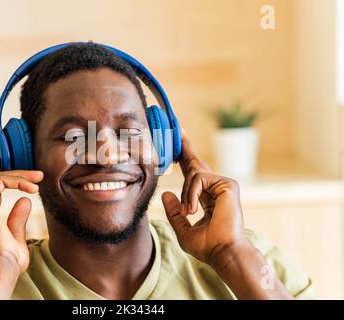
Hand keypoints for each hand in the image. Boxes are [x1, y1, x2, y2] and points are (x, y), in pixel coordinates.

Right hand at [0, 148, 42, 296]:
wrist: (0, 268)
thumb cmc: (8, 260)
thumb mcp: (16, 236)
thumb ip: (18, 217)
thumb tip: (25, 200)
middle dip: (4, 166)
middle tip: (13, 157)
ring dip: (20, 175)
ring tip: (38, 177)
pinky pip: (0, 180)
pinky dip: (17, 180)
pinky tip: (32, 187)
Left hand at [162, 130, 248, 267]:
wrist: (223, 253)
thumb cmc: (207, 246)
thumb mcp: (183, 229)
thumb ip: (174, 212)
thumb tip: (166, 193)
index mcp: (207, 197)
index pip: (193, 174)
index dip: (184, 158)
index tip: (178, 143)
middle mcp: (216, 188)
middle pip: (197, 163)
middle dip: (185, 147)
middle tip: (178, 128)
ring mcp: (223, 185)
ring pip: (193, 175)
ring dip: (186, 195)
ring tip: (189, 212)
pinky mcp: (228, 184)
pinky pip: (199, 179)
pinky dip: (192, 194)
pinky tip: (194, 209)